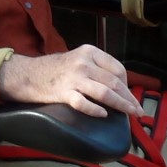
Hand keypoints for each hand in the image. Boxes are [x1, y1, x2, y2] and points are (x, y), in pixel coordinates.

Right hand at [0, 45, 141, 118]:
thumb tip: (119, 86)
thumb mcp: (78, 59)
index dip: (127, 84)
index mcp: (90, 52)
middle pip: (114, 82)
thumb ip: (96, 67)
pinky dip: (95, 110)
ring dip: (120, 105)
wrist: (28, 74)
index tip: (130, 96)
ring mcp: (73, 78)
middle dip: (129, 98)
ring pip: (104, 93)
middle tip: (138, 111)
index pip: (117, 68)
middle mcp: (83, 63)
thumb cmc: (55, 69)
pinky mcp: (63, 92)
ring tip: (129, 114)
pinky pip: (84, 104)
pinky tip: (103, 115)